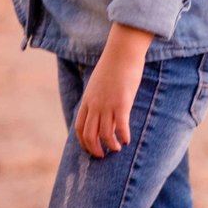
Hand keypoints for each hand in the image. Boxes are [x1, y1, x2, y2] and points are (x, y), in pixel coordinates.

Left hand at [75, 23, 153, 156]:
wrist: (122, 51)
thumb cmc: (113, 65)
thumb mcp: (98, 83)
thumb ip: (97, 97)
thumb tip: (101, 108)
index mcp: (87, 100)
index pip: (79, 127)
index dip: (84, 142)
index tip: (91, 148)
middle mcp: (95, 105)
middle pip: (89, 135)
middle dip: (95, 149)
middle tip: (103, 155)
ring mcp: (107, 105)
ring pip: (104, 134)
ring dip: (110, 145)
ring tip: (117, 148)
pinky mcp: (122, 103)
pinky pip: (120, 127)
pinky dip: (123, 137)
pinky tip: (128, 140)